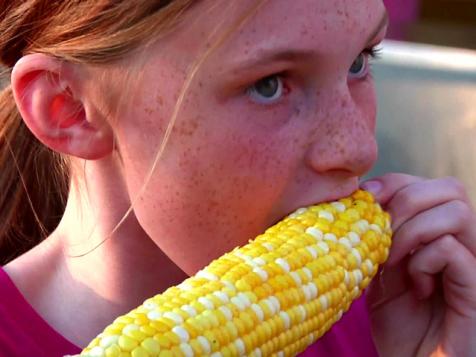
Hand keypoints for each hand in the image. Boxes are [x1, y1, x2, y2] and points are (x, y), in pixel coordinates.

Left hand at [361, 173, 475, 356]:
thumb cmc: (399, 324)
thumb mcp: (380, 274)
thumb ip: (377, 238)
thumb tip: (359, 200)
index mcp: (435, 232)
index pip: (422, 183)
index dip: (392, 184)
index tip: (364, 202)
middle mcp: (461, 241)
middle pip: (448, 187)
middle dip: (404, 202)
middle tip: (381, 234)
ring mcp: (472, 262)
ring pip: (456, 211)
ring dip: (412, 231)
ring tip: (395, 260)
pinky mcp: (475, 287)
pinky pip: (452, 250)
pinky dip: (423, 262)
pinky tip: (416, 287)